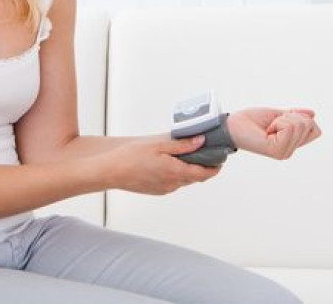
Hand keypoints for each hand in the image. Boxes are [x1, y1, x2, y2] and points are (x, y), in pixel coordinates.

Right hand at [98, 135, 220, 194]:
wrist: (111, 172)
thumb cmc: (132, 156)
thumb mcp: (159, 145)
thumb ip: (182, 145)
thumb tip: (201, 141)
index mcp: (175, 172)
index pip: (203, 174)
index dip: (214, 168)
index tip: (220, 160)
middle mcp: (173, 184)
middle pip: (195, 177)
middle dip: (202, 167)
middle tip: (205, 153)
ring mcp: (165, 189)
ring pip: (183, 180)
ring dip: (188, 170)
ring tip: (186, 155)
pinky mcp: (157, 190)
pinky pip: (173, 183)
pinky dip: (176, 174)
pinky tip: (169, 163)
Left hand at [227, 108, 320, 159]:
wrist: (233, 125)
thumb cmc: (251, 121)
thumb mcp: (277, 115)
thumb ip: (295, 116)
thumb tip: (313, 114)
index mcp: (291, 143)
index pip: (315, 130)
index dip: (302, 118)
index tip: (281, 119)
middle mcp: (289, 150)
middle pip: (309, 125)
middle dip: (291, 116)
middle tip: (272, 124)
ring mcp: (284, 153)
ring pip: (300, 124)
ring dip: (283, 119)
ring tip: (268, 127)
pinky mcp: (277, 150)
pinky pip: (290, 127)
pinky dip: (278, 122)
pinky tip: (266, 130)